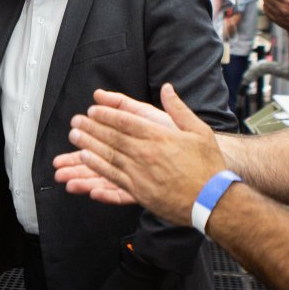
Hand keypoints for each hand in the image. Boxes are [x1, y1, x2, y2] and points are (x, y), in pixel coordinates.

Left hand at [63, 84, 227, 225]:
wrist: (213, 200)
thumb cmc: (208, 166)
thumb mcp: (199, 130)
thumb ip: (179, 108)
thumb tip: (167, 88)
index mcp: (159, 136)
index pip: (125, 121)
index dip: (106, 114)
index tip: (93, 110)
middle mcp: (146, 154)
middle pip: (112, 138)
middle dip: (91, 128)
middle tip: (75, 121)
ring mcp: (141, 174)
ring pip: (108, 156)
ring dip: (88, 146)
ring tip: (74, 138)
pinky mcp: (139, 192)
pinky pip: (112, 178)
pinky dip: (97, 169)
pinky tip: (86, 162)